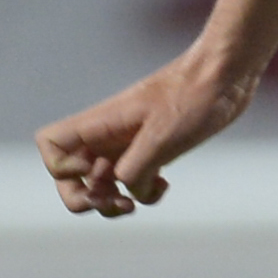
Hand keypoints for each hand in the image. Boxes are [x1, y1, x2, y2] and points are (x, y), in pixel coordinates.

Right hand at [37, 52, 252, 216]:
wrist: (226, 76)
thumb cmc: (194, 97)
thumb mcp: (162, 138)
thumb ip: (135, 169)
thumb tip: (128, 190)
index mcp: (100, 123)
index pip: (50, 144)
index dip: (63, 169)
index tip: (97, 170)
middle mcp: (107, 134)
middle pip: (69, 175)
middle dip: (86, 198)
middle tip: (116, 201)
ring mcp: (128, 144)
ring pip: (102, 184)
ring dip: (113, 202)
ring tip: (137, 201)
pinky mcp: (152, 150)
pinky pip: (134, 183)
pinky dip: (144, 193)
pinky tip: (165, 184)